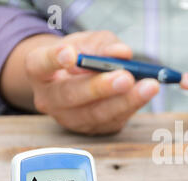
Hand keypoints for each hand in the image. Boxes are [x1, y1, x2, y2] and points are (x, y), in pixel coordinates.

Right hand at [25, 31, 158, 134]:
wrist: (79, 81)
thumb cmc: (82, 56)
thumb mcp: (89, 42)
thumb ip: (104, 44)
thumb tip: (122, 53)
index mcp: (39, 70)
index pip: (41, 65)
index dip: (54, 60)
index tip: (70, 54)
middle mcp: (49, 98)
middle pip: (71, 95)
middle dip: (101, 87)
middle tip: (126, 77)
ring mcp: (69, 118)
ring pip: (96, 114)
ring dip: (125, 101)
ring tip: (149, 86)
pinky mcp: (92, 130)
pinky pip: (113, 121)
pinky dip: (132, 106)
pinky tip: (146, 93)